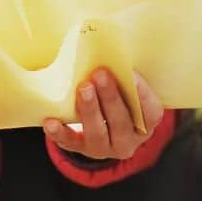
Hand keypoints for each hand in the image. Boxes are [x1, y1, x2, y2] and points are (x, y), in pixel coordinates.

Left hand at [43, 69, 163, 160]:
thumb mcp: (127, 92)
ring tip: (82, 89)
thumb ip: (123, 78)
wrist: (100, 127)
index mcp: (145, 124)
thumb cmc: (117, 100)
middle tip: (100, 74)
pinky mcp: (82, 150)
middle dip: (111, 97)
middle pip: (122, 122)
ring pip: (98, 133)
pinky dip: (60, 133)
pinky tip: (50, 122)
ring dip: (90, 110)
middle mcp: (128, 141)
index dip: (143, 94)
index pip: (151, 113)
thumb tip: (109, 50)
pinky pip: (70, 143)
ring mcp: (105, 148)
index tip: (131, 73)